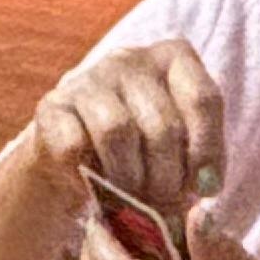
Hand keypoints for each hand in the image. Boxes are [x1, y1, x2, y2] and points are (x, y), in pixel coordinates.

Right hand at [22, 37, 224, 226]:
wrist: (76, 158)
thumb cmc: (142, 152)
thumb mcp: (180, 149)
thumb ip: (200, 162)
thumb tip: (207, 188)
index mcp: (172, 58)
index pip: (202, 99)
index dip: (208, 151)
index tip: (205, 189)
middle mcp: (130, 59)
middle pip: (161, 124)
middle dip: (166, 175)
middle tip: (161, 201)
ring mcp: (88, 78)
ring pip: (117, 130)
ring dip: (129, 177)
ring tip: (131, 198)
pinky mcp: (52, 106)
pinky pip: (73, 145)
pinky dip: (87, 176)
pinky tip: (93, 188)